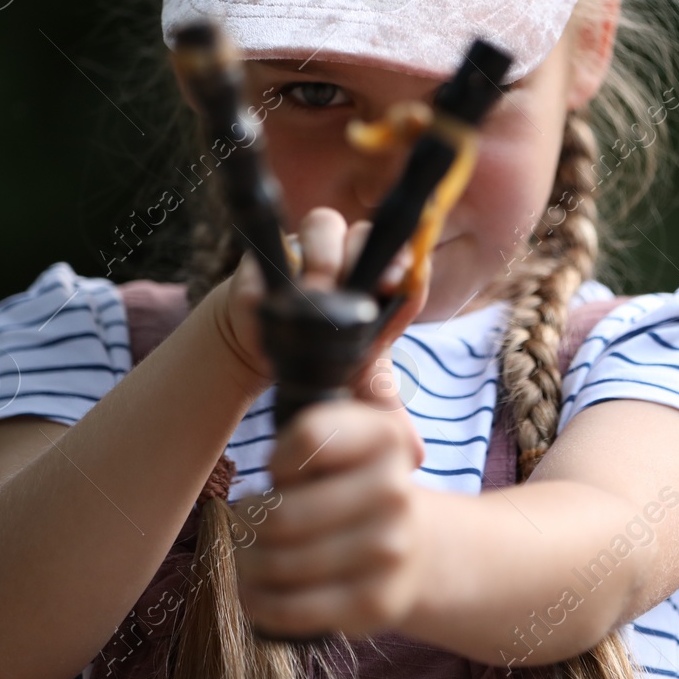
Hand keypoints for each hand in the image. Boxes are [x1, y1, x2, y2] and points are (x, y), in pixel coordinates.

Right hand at [207, 207, 429, 413]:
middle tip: (370, 282)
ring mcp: (310, 249)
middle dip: (370, 254)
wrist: (264, 345)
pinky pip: (272, 246)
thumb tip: (414, 453)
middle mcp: (352, 256)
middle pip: (370, 235)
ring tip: (316, 293)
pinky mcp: (270, 253)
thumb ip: (381, 407)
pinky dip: (271, 269)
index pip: (407, 265)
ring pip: (325, 225)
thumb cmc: (323, 356)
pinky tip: (266, 297)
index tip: (401, 282)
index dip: (409, 267)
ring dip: (323, 257)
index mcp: (381, 283)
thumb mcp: (352, 382)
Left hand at [231, 394, 432, 637]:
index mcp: (384, 437)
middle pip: (281, 514)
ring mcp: (390, 549)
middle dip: (249, 522)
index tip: (278, 472)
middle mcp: (395, 490)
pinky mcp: (375, 601)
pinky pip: (292, 609)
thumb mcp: (337, 443)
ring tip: (250, 553)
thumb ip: (302, 445)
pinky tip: (256, 588)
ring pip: (280, 563)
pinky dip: (260, 601)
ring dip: (249, 562)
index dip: (277, 459)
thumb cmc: (349, 487)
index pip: (310, 437)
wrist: (409, 542)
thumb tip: (262, 501)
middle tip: (248, 522)